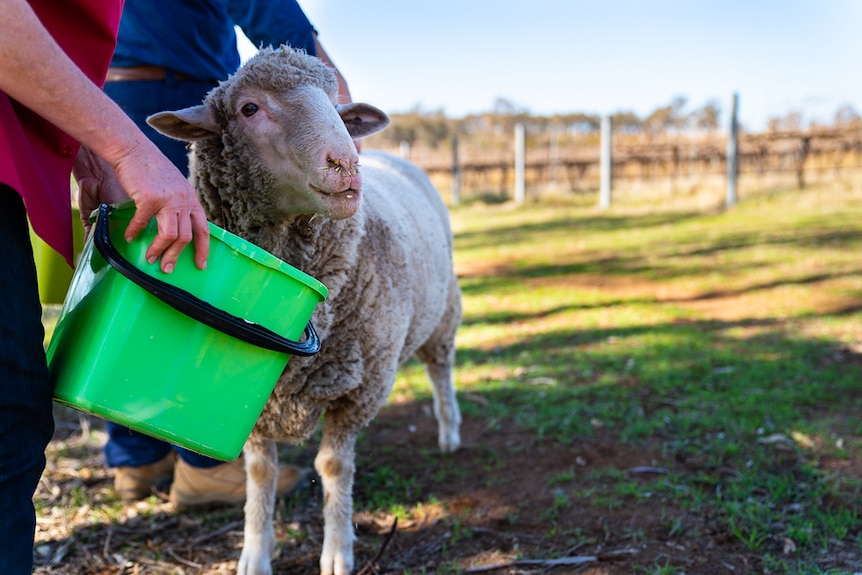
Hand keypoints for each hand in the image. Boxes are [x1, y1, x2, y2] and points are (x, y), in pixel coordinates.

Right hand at [74, 140, 208, 272]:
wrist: (133, 150)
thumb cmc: (150, 169)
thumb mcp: (174, 186)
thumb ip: (178, 205)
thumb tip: (175, 226)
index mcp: (191, 199)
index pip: (203, 229)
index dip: (203, 249)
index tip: (201, 265)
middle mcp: (184, 200)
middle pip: (186, 237)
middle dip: (176, 256)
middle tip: (168, 269)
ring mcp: (168, 200)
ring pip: (169, 235)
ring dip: (159, 250)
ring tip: (150, 259)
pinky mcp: (150, 199)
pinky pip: (143, 223)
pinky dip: (135, 233)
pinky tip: (130, 237)